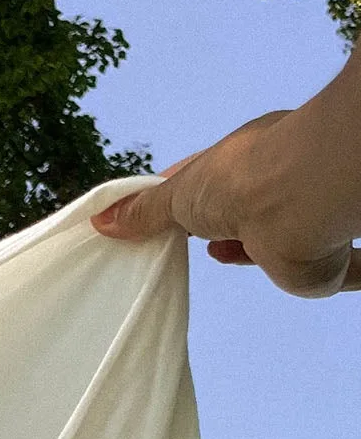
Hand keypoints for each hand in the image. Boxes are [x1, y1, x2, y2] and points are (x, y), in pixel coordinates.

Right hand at [92, 50, 360, 297]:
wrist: (297, 204)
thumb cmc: (240, 183)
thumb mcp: (179, 193)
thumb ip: (145, 211)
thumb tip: (101, 221)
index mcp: (252, 158)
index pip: (217, 178)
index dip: (193, 194)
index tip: (167, 212)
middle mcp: (285, 185)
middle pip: (250, 209)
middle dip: (223, 224)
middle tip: (195, 241)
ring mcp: (308, 220)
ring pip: (285, 239)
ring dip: (254, 250)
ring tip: (220, 253)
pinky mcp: (329, 260)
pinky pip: (341, 272)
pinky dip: (338, 275)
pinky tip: (313, 280)